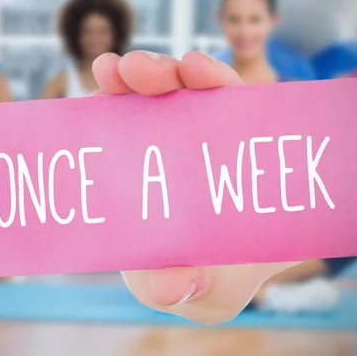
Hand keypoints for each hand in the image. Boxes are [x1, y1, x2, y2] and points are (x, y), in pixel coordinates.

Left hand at [92, 51, 300, 323]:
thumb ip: (177, 286)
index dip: (103, 112)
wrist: (260, 268)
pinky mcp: (242, 128)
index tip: (95, 96)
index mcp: (143, 181)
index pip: (117, 136)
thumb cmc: (210, 278)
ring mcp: (206, 135)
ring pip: (185, 90)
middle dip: (133, 80)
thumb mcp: (194, 289)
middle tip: (126, 70)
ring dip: (173, 70)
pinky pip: (229, 97)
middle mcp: (168, 151)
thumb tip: (167, 288)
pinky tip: (204, 70)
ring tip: (178, 67)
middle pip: (146, 104)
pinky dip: (215, 79)